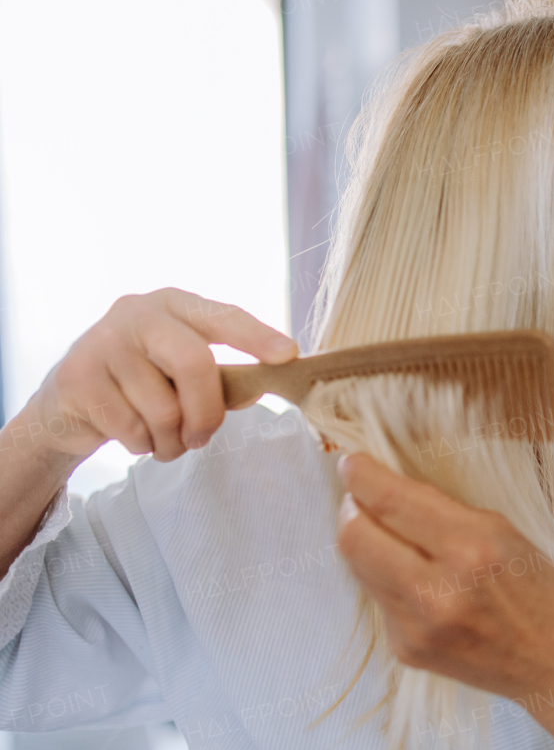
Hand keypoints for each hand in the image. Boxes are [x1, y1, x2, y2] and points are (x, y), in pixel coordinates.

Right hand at [20, 287, 296, 462]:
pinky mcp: (78, 378)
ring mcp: (103, 342)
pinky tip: (133, 434)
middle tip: (203, 437)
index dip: (256, 336)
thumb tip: (256, 390)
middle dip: (208, 413)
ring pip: (163, 409)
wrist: (69, 402)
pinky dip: (142, 444)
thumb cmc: (146, 384)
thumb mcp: (185, 372)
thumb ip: (222, 378)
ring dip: (172, 440)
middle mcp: (138, 313)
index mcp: (175, 305)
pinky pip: (132, 428)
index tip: (288, 355)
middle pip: (194, 364)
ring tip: (164, 439)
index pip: (223, 316)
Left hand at [335, 452, 553, 749]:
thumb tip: (387, 487)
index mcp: (472, 548)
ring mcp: (418, 627)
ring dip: (365, 542)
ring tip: (390, 535)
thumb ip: (443, 510)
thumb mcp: (504, 531)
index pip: (391, 502)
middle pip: (354, 537)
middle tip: (362, 498)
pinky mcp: (407, 650)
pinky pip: (377, 599)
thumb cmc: (541, 589)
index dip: (361, 476)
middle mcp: (438, 591)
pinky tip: (416, 579)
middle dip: (351, 508)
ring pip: (358, 567)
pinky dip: (387, 579)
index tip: (351, 463)